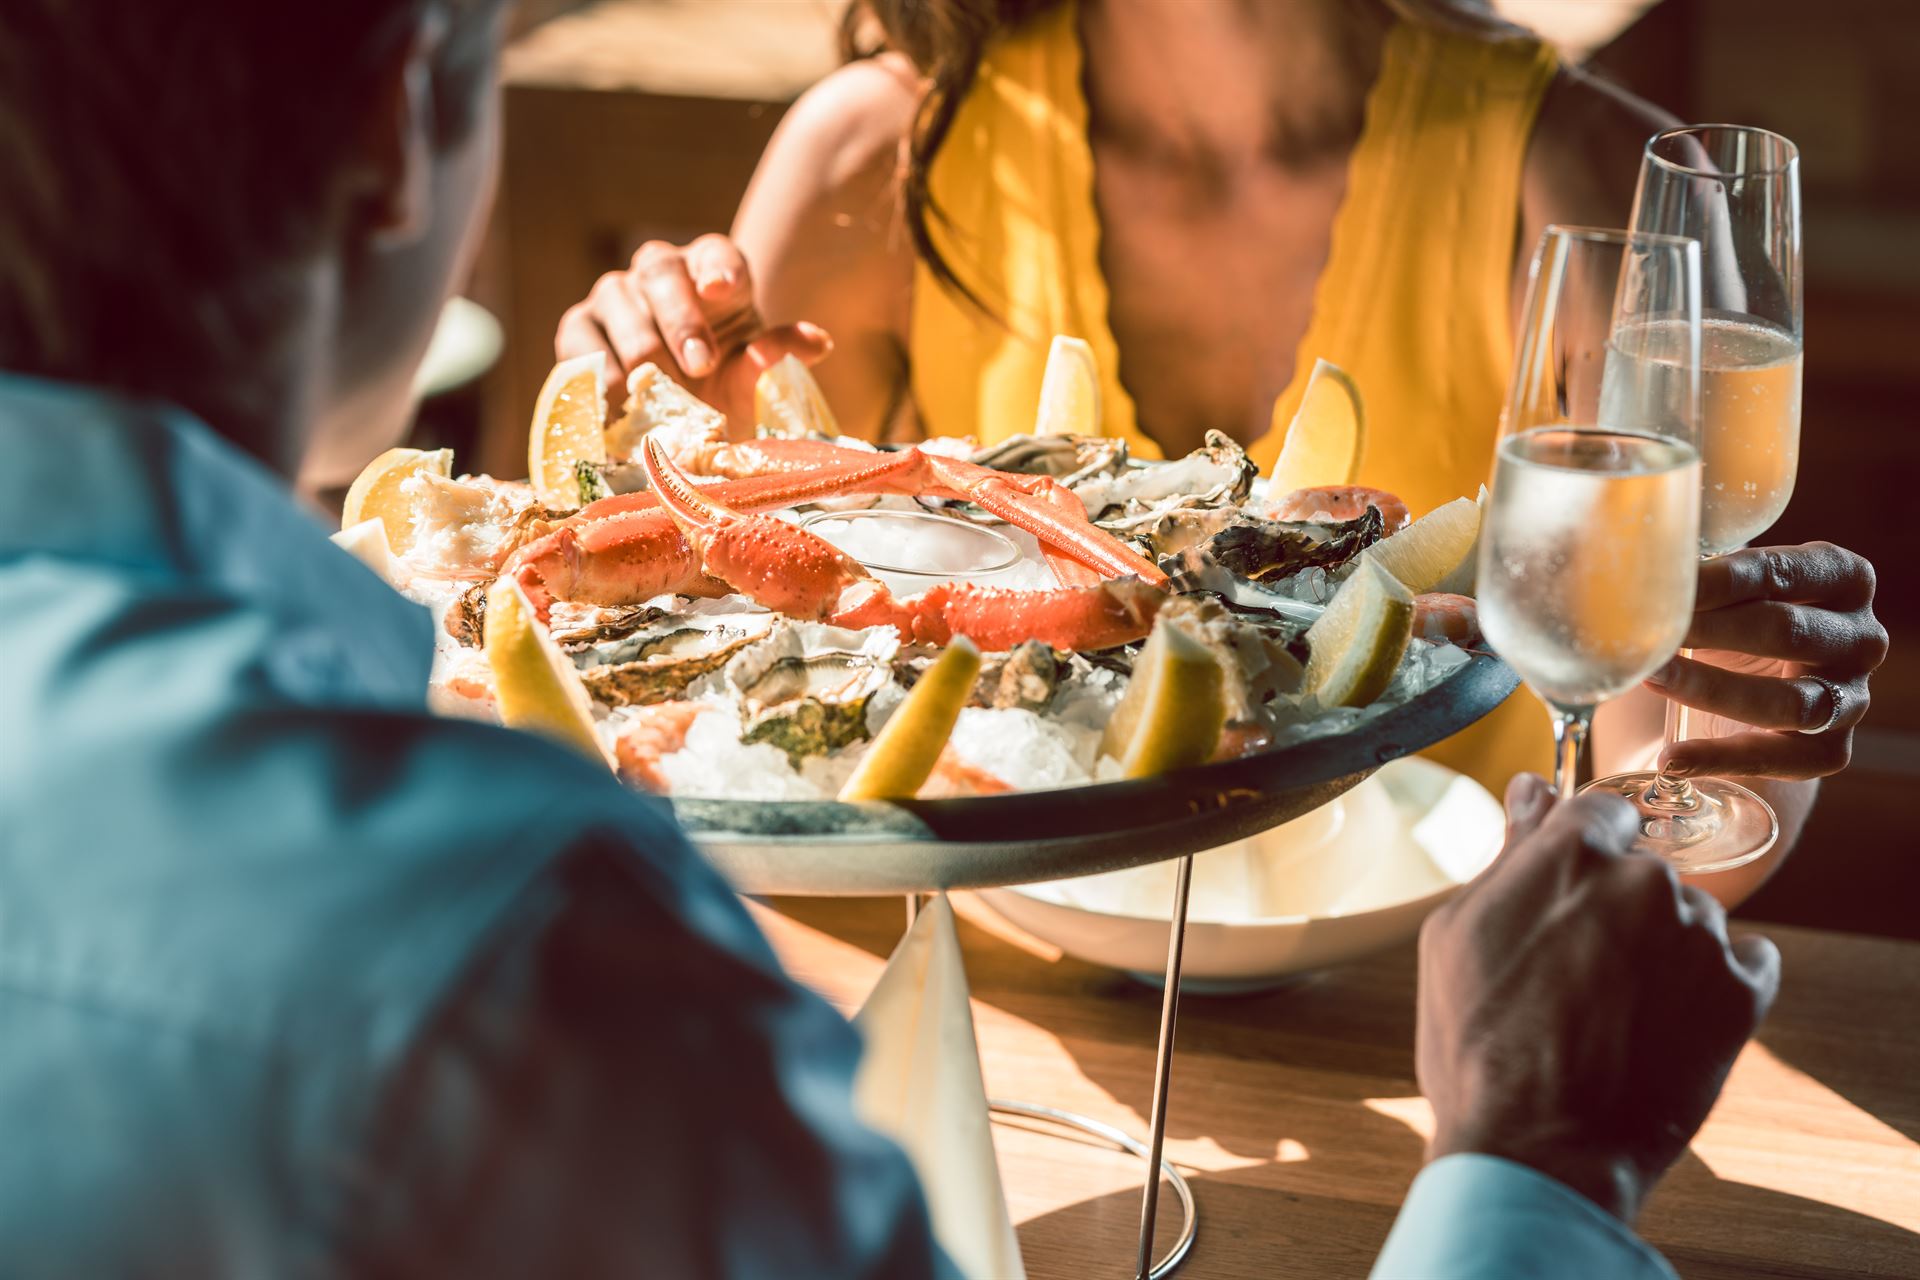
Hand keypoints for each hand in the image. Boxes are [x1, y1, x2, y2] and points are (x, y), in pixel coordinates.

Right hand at [554, 234, 830, 427]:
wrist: (666, 415)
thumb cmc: (718, 383)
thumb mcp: (750, 373)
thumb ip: (776, 353)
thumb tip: (817, 342)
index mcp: (712, 270)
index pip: (718, 254)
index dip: (719, 267)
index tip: (723, 289)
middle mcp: (660, 271)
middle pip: (662, 272)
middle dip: (681, 320)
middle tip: (700, 366)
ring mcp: (614, 295)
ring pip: (620, 306)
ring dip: (640, 353)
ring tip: (656, 395)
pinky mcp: (578, 327)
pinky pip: (581, 341)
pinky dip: (599, 372)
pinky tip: (616, 402)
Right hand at [1417, 777, 1779, 1222]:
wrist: (1539, 1149)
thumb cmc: (1478, 1044)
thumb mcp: (1458, 934)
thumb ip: (1508, 852)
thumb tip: (1531, 787)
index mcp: (1570, 853)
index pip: (1599, 811)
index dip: (1583, 853)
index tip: (1569, 896)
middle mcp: (1644, 878)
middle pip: (1645, 870)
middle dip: (1619, 910)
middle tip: (1578, 977)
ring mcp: (1700, 935)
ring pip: (1693, 918)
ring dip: (1666, 950)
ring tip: (1618, 1016)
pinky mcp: (1744, 993)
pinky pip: (1749, 962)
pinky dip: (1717, 985)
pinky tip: (1669, 1024)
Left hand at [1646, 542, 1886, 778]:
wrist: (1735, 696)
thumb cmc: (1722, 623)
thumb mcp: (1717, 589)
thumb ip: (1688, 567)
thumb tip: (1620, 546)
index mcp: (1842, 578)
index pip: (1779, 572)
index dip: (1717, 579)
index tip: (1664, 582)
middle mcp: (1860, 638)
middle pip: (1785, 631)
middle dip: (1708, 629)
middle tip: (1647, 630)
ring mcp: (1851, 698)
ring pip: (1787, 700)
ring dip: (1710, 688)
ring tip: (1650, 677)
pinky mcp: (1830, 750)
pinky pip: (1779, 759)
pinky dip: (1720, 758)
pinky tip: (1671, 758)